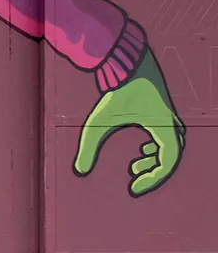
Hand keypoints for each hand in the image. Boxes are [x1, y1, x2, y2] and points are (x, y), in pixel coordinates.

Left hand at [74, 50, 184, 196]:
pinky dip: (157, 147)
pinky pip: (168, 136)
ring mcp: (169, 117)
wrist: (125, 63)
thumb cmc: (115, 93)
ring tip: (133, 167)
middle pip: (171, 157)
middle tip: (132, 179)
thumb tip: (80, 171)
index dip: (153, 180)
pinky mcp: (162, 112)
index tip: (133, 189)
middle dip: (153, 171)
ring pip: (172, 147)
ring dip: (155, 159)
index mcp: (163, 128)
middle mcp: (171, 124)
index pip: (168, 163)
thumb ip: (88, 147)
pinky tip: (142, 148)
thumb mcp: (98, 122)